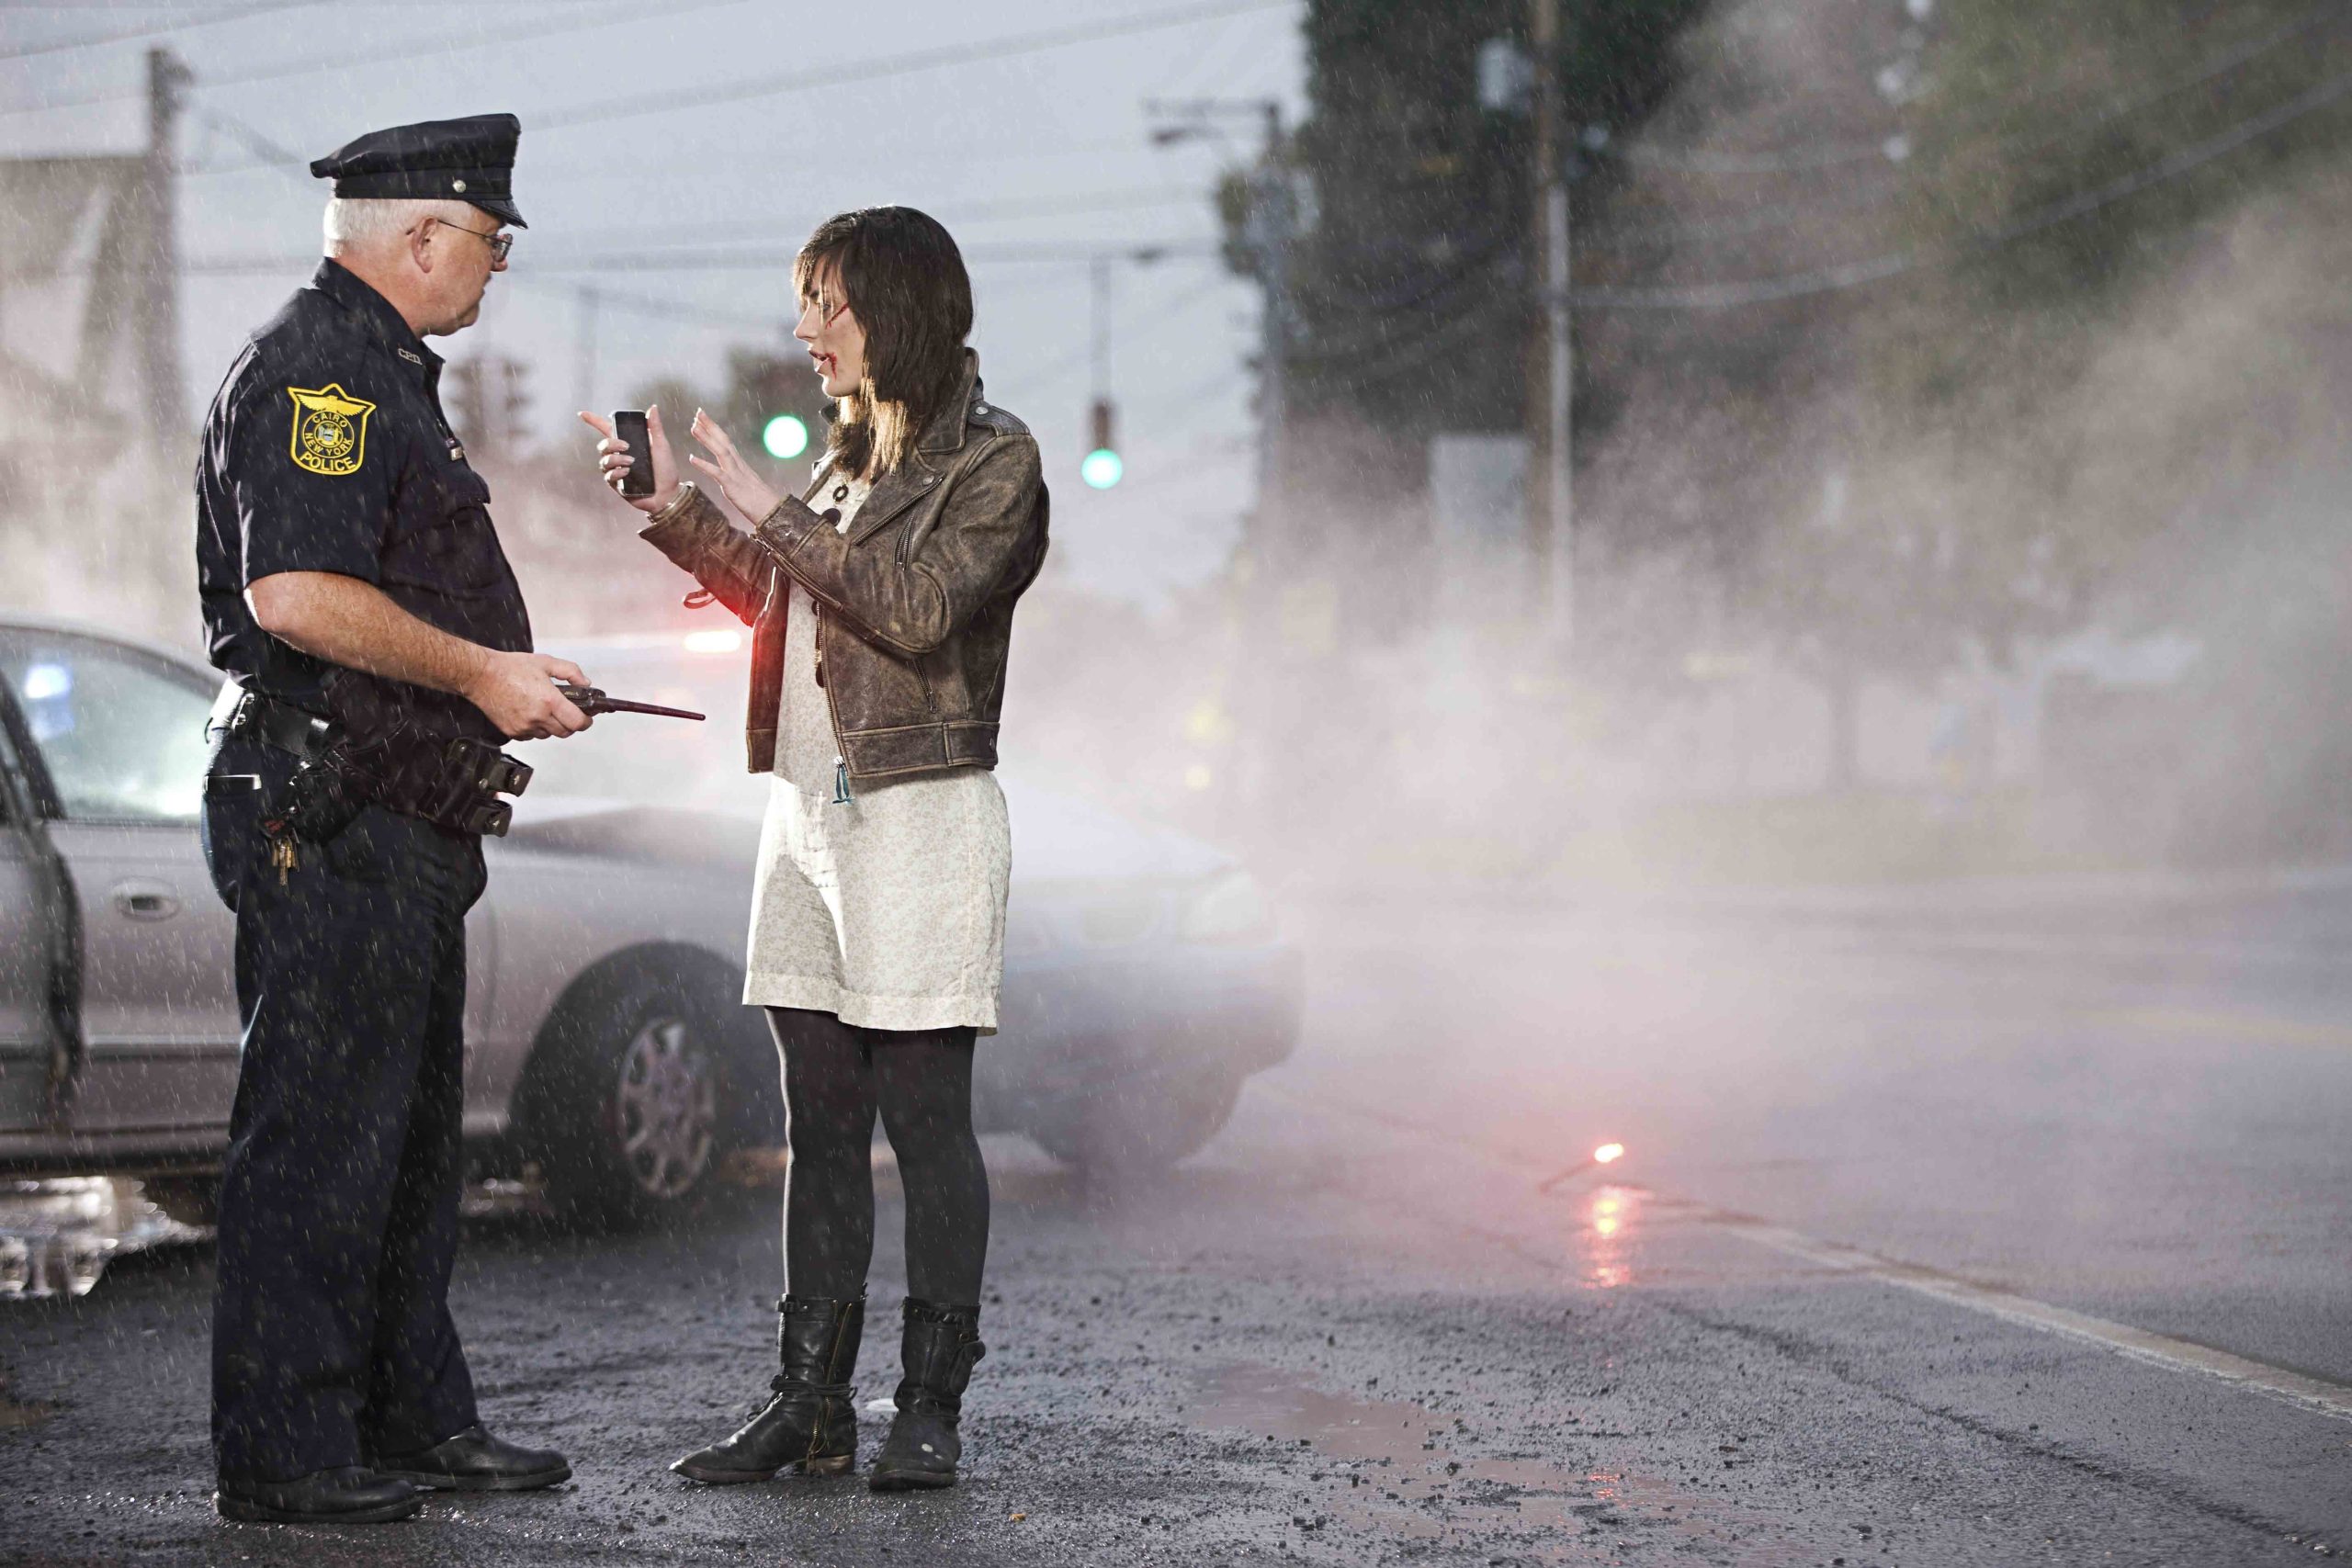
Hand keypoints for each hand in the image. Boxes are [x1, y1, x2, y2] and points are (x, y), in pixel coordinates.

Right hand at [463, 651, 594, 739]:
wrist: (481, 675)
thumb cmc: (510, 667)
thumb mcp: (546, 662)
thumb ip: (570, 672)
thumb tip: (585, 683)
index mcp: (549, 701)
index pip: (577, 722)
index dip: (586, 721)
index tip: (586, 718)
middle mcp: (538, 717)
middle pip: (565, 732)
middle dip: (570, 723)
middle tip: (568, 712)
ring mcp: (524, 727)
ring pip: (548, 735)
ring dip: (552, 726)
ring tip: (546, 710)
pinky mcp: (512, 732)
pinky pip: (532, 736)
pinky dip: (536, 728)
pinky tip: (531, 714)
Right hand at [577, 405, 680, 514]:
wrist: (669, 493)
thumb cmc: (666, 469)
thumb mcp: (662, 445)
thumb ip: (655, 427)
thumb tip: (652, 407)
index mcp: (628, 443)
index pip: (606, 430)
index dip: (593, 421)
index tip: (582, 414)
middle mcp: (619, 456)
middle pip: (602, 445)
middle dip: (611, 443)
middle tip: (626, 446)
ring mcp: (617, 470)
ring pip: (604, 460)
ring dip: (615, 458)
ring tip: (631, 462)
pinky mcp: (617, 485)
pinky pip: (609, 476)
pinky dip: (617, 472)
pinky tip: (627, 472)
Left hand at [686, 408, 783, 526]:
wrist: (773, 513)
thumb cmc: (761, 503)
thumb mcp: (747, 486)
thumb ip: (738, 477)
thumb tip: (732, 475)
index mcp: (740, 465)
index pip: (726, 442)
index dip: (714, 429)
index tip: (703, 417)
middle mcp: (738, 465)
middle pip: (723, 441)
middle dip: (710, 426)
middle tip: (698, 412)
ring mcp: (736, 475)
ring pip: (720, 452)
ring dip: (706, 438)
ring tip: (693, 427)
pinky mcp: (733, 487)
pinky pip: (717, 473)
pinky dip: (704, 465)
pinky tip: (692, 458)